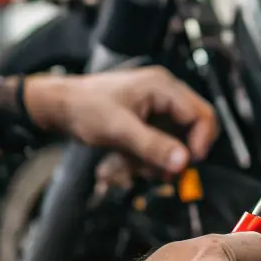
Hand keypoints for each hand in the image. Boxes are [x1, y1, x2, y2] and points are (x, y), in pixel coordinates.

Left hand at [26, 68, 217, 176]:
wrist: (59, 107)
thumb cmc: (85, 109)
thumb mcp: (119, 130)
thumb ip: (153, 146)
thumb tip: (184, 162)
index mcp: (163, 87)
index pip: (201, 115)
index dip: (199, 142)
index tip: (186, 166)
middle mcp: (164, 94)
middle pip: (193, 128)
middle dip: (179, 153)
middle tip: (162, 173)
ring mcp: (156, 107)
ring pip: (177, 140)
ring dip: (160, 158)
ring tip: (135, 166)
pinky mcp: (147, 120)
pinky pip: (161, 142)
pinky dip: (149, 156)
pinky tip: (129, 161)